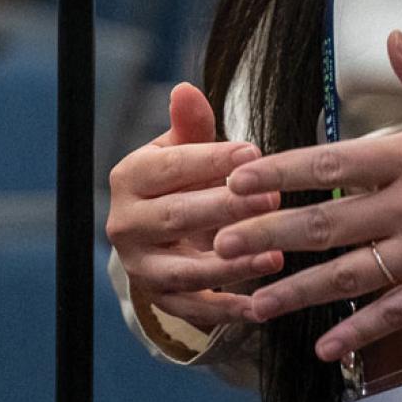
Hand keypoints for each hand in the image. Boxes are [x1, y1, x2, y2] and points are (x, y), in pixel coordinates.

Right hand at [105, 82, 286, 331]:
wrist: (158, 233)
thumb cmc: (180, 180)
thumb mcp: (181, 149)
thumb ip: (190, 125)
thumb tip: (186, 89)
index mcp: (129, 178)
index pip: (170, 168)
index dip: (211, 160)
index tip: (253, 153)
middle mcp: (126, 224)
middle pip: (177, 217)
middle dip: (227, 209)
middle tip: (272, 199)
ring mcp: (141, 266)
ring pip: (185, 270)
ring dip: (232, 266)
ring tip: (275, 256)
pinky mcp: (160, 299)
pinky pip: (194, 310)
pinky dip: (227, 311)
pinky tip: (260, 308)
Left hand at [211, 30, 401, 362]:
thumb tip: (393, 39)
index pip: (333, 160)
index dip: (280, 171)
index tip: (238, 178)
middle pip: (327, 221)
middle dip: (268, 234)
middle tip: (219, 244)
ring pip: (351, 275)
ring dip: (297, 291)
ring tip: (251, 303)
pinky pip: (397, 315)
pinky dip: (359, 334)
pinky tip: (325, 349)